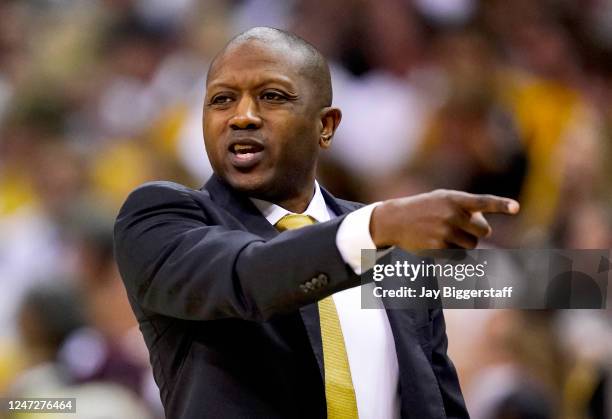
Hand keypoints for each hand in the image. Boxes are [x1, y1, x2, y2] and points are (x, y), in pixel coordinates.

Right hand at [370, 190, 519, 250]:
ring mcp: (445, 232)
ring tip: (445, 234)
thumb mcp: (443, 199)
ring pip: (472, 246)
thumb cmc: (425, 208)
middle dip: (477, 232)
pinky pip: (459, 256)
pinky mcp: (438, 247)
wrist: (396, 220)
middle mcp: (451, 214)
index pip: (483, 202)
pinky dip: (454, 253)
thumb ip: (466, 207)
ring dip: (464, 243)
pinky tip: (438, 243)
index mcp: (455, 199)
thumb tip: (485, 232)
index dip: (501, 205)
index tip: (516, 208)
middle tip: (462, 227)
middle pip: (484, 232)